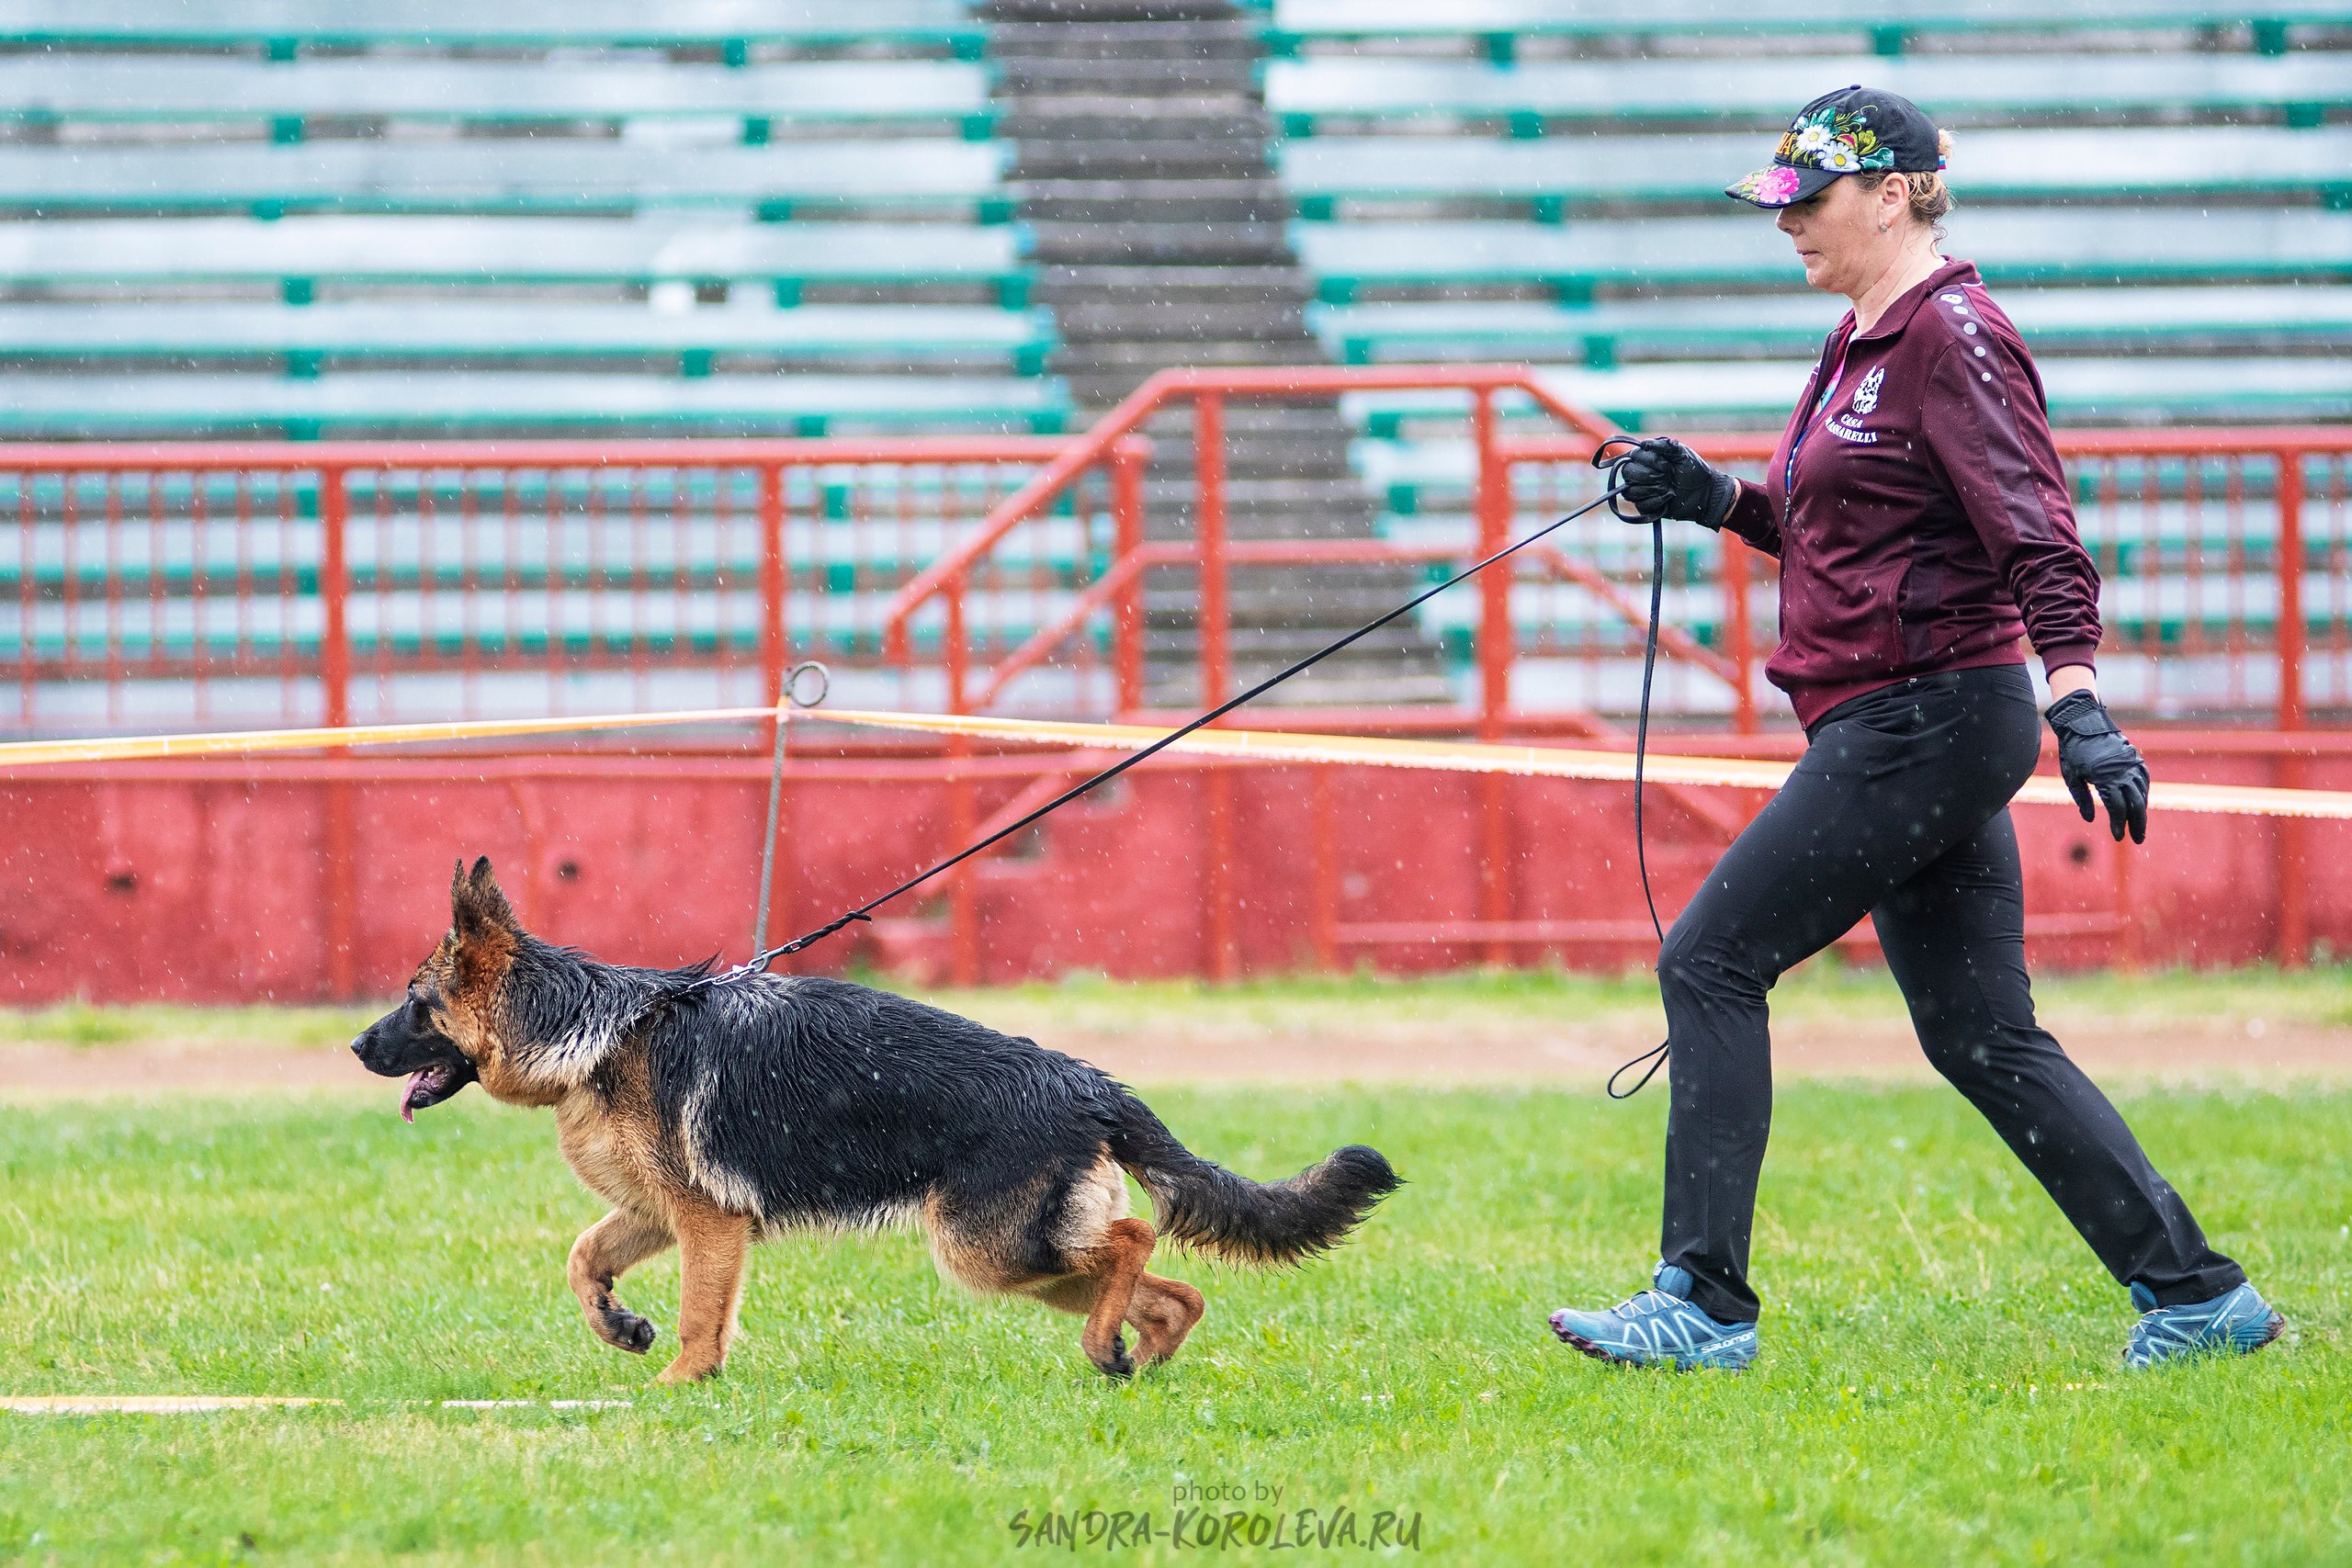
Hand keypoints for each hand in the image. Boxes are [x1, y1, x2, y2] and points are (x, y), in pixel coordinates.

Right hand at [1615, 438, 1737, 529]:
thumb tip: (1644, 444)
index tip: (1666, 464)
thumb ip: (1664, 445)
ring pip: (1630, 491)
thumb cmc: (1694, 471)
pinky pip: (1640, 506)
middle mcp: (1641, 474)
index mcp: (1646, 458)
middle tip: (1665, 476)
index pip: (1632, 456)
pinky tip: (1668, 498)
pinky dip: (1655, 501)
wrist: (1705, 493)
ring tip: (1667, 487)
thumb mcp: (1681, 453)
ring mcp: (1642, 491)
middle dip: (1648, 475)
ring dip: (1651, 489)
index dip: (1647, 460)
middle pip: (1627, 473)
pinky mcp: (1646, 507)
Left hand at [2047, 689, 2147, 843]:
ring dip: (2142, 811)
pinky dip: (2144, 794)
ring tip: (2139, 826)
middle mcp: (2122, 772)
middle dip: (2137, 824)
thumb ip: (2082, 799)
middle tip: (2137, 839)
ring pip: (2142, 793)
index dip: (2118, 824)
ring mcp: (2131, 764)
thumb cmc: (2073, 751)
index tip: (2118, 837)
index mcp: (2105, 778)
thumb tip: (2090, 819)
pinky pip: (2144, 780)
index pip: (2117, 808)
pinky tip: (2141, 805)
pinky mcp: (2135, 758)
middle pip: (2135, 804)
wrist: (2084, 722)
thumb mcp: (2072, 777)